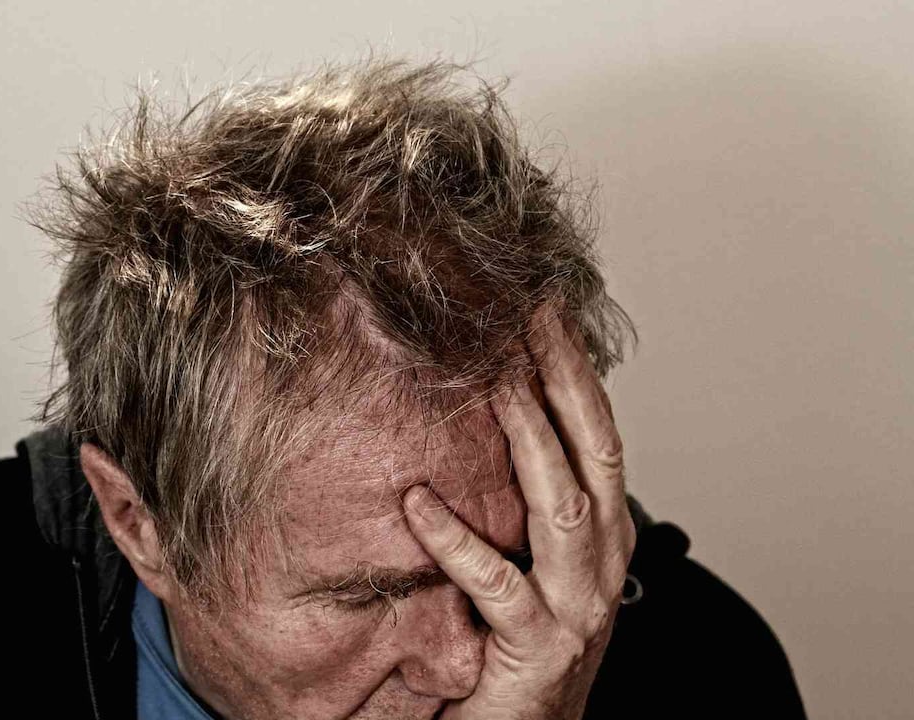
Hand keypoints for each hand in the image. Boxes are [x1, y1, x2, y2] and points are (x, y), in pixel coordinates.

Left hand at [402, 302, 635, 719]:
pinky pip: (497, 586)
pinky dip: (457, 542)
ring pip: (561, 503)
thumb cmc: (519, 649)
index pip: (596, 432)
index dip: (574, 368)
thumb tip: (479, 416)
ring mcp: (578, 606)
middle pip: (594, 449)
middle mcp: (602, 561)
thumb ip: (518, 499)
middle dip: (564, 376)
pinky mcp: (537, 648)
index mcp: (602, 533)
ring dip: (528, 435)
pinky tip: (417, 505)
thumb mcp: (530, 560)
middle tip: (528, 313)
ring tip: (493, 379)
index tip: (542, 309)